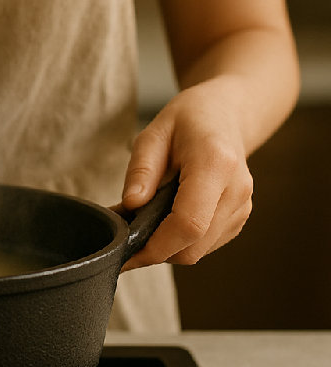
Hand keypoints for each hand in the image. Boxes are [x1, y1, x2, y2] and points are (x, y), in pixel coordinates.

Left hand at [120, 78, 253, 269]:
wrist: (225, 114)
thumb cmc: (187, 120)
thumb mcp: (153, 134)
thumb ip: (141, 170)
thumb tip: (130, 205)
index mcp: (215, 164)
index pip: (189, 223)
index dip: (156, 246)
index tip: (125, 251)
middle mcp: (236, 190)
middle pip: (194, 245)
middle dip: (154, 252)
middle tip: (123, 240)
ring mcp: (242, 206)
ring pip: (198, 251)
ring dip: (165, 249)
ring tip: (140, 226)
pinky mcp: (239, 217)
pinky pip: (206, 244)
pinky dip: (179, 243)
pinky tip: (162, 223)